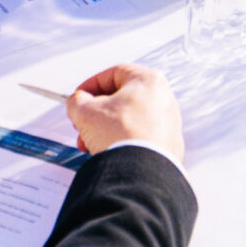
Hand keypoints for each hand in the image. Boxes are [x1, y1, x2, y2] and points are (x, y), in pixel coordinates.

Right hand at [66, 63, 183, 163]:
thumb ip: (77, 101)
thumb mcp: (85, 112)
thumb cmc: (122, 136)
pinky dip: (124, 142)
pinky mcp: (168, 146)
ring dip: (107, 130)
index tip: (79, 97)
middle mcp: (164, 99)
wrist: (141, 172)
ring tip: (92, 144)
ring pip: (130, 120)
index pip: (113, 74)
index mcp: (150, 81)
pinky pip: (141, 138)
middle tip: (84, 124)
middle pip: (122, 100)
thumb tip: (77, 102)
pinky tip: (110, 152)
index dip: (91, 85)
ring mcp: (169, 124)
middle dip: (97, 114)